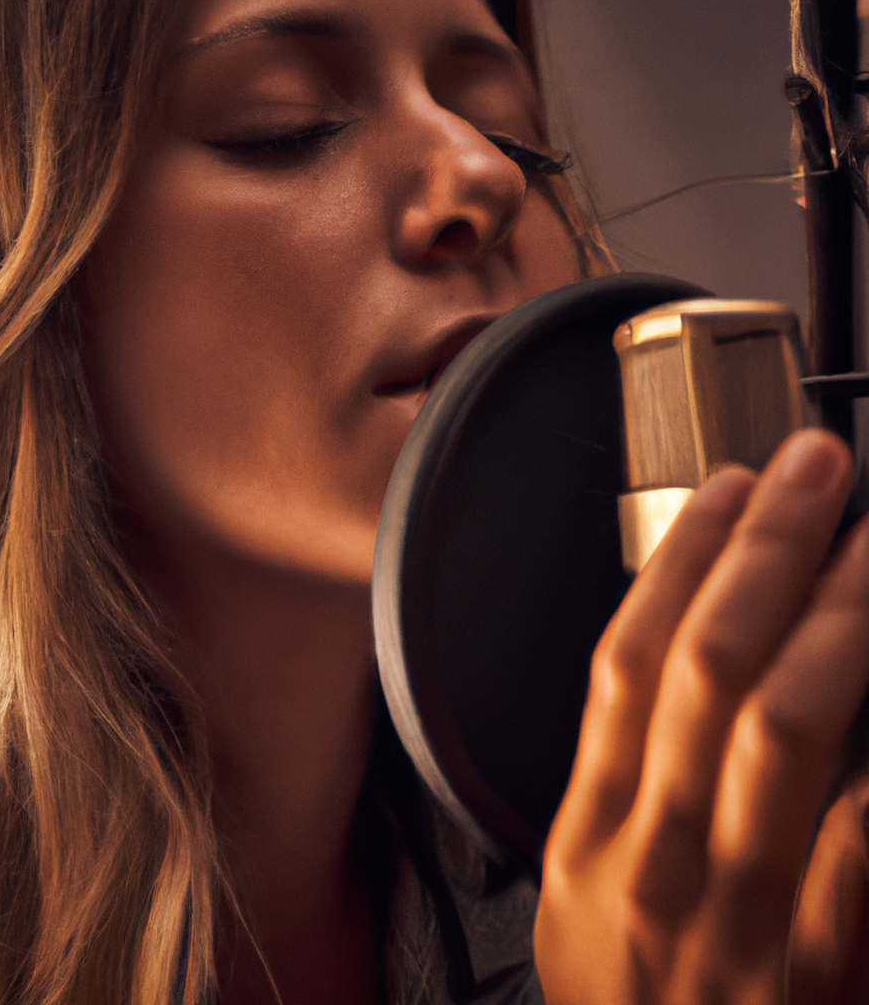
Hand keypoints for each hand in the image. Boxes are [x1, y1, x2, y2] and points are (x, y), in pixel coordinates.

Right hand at [534, 428, 868, 1004]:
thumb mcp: (585, 898)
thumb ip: (625, 794)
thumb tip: (685, 672)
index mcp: (586, 839)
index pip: (625, 665)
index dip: (678, 563)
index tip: (727, 491)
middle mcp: (649, 862)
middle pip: (704, 670)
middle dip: (764, 553)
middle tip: (812, 471)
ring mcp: (727, 919)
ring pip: (782, 731)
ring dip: (835, 618)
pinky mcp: (808, 977)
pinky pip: (855, 855)